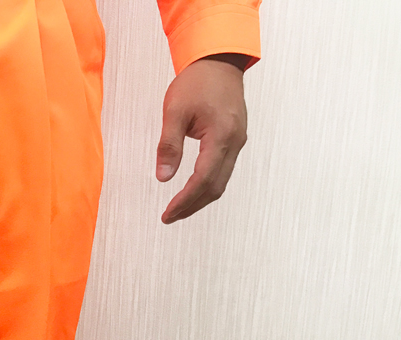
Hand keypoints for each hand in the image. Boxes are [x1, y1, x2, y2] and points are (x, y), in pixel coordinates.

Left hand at [156, 55, 248, 223]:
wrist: (219, 61)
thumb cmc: (196, 83)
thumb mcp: (174, 111)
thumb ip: (168, 145)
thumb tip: (163, 177)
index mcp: (221, 135)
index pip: (203, 179)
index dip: (185, 200)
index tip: (167, 214)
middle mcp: (235, 142)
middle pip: (215, 187)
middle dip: (192, 205)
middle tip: (169, 217)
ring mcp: (238, 141)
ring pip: (221, 181)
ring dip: (200, 198)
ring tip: (178, 209)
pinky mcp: (235, 139)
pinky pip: (223, 170)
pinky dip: (207, 185)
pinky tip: (192, 190)